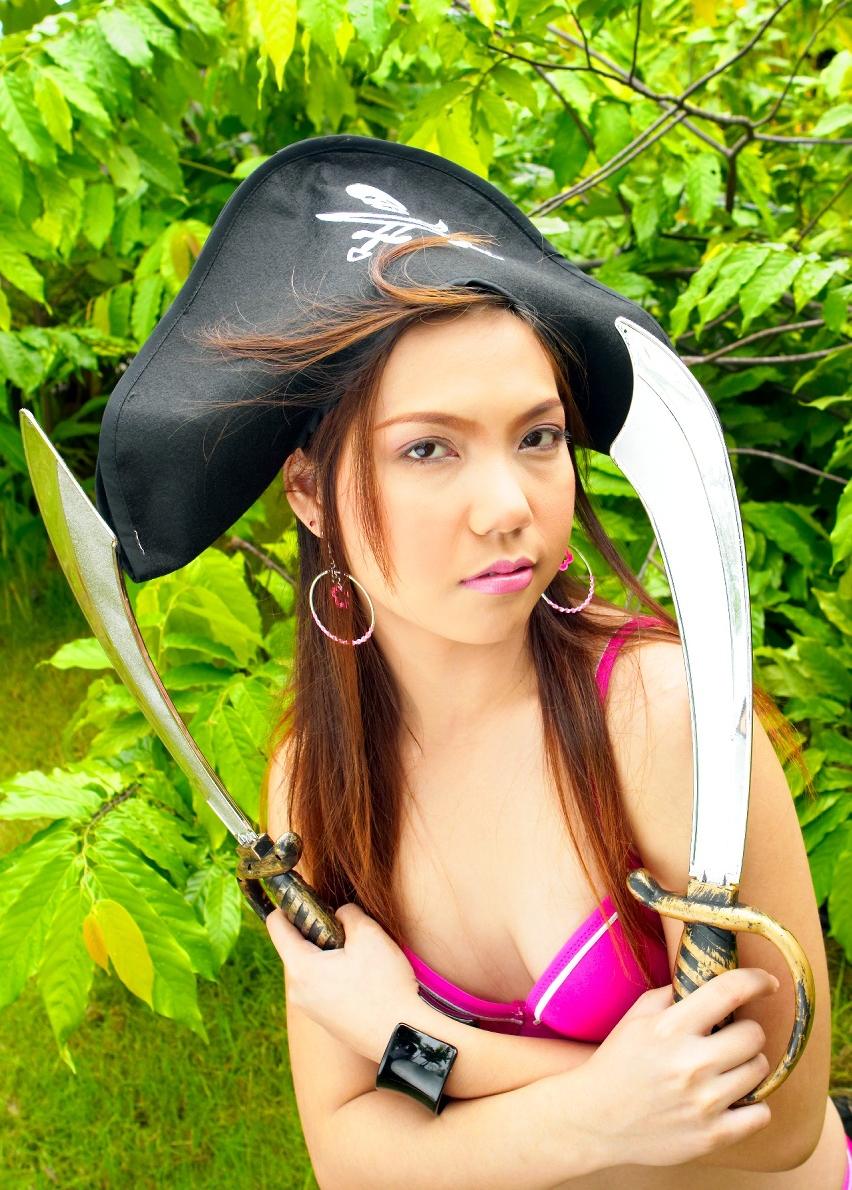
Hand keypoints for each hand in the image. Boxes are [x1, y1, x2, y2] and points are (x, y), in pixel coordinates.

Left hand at [265, 902, 421, 1062]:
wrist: (403, 1036)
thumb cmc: (385, 985)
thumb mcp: (368, 934)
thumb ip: (347, 912)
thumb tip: (339, 913)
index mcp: (300, 968)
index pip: (276, 924)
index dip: (289, 903)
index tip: (308, 896)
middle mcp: (296, 991)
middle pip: (294, 945)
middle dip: (316, 930)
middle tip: (346, 929)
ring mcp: (309, 1008)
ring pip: (309, 966)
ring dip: (327, 953)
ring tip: (359, 954)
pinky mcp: (324, 1020)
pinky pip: (320, 986)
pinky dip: (334, 974)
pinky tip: (362, 976)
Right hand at [568, 967, 778, 1168]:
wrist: (595, 1120)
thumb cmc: (617, 1063)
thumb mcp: (636, 1019)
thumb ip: (670, 996)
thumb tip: (706, 980)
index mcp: (670, 1028)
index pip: (728, 991)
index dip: (757, 980)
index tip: (767, 983)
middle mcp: (691, 1063)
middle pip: (754, 1035)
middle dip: (746, 1031)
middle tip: (732, 1037)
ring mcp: (703, 1103)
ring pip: (760, 1070)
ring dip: (748, 1064)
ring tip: (727, 1068)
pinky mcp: (711, 1136)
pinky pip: (761, 1114)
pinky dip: (752, 1106)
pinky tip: (732, 1098)